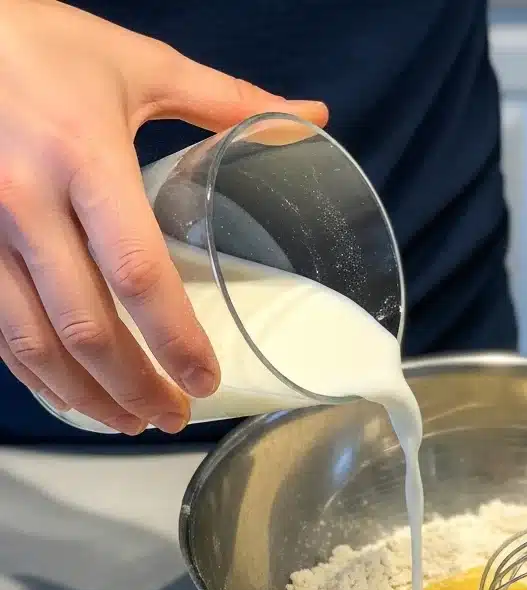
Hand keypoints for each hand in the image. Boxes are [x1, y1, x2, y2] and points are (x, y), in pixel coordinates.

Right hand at [0, 0, 326, 432]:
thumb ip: (227, 99)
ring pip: (34, 341)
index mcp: (84, 157)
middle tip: (175, 417)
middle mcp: (25, 200)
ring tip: (130, 422)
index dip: (175, 339)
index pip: (137, 272)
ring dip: (85, 396)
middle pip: (86, 325)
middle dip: (135, 386)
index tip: (207, 379)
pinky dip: (35, 373)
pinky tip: (71, 395)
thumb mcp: (138, 63)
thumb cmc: (42, 43)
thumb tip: (311, 119)